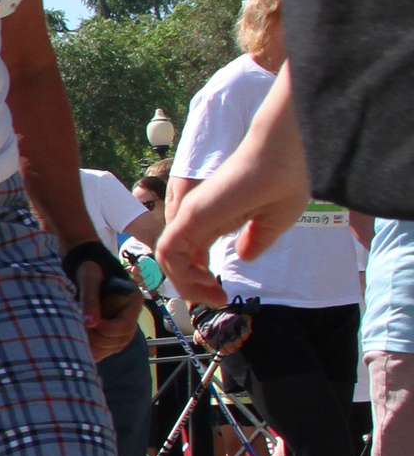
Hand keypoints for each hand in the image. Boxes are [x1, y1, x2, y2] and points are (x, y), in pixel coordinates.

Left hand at [77, 260, 141, 360]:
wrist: (85, 264)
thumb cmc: (88, 268)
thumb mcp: (88, 280)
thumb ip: (89, 300)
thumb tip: (90, 323)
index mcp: (133, 300)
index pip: (124, 325)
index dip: (106, 329)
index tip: (87, 324)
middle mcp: (131, 313)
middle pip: (120, 340)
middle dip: (99, 341)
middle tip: (78, 333)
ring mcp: (124, 322)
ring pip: (115, 346)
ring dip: (97, 349)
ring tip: (77, 340)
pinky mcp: (114, 328)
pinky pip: (109, 347)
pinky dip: (96, 351)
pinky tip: (81, 348)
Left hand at [156, 66, 308, 306]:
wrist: (287, 155)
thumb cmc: (285, 180)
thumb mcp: (272, 222)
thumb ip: (254, 240)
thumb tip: (243, 257)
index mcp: (214, 219)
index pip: (191, 255)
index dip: (199, 279)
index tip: (222, 295)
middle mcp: (196, 218)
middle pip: (176, 261)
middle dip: (192, 288)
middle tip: (218, 300)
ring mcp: (190, 215)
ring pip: (168, 259)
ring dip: (186, 285)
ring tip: (215, 296)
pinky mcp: (191, 214)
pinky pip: (169, 251)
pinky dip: (181, 272)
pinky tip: (207, 282)